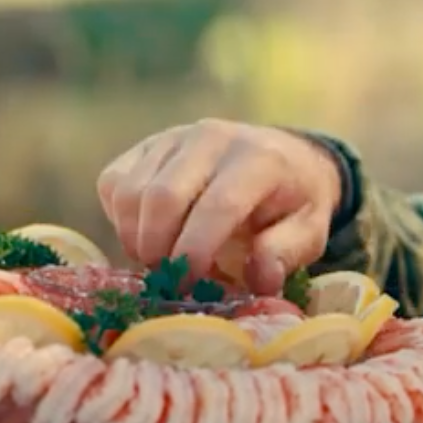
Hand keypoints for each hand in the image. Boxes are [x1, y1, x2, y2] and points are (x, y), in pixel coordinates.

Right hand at [97, 119, 343, 294]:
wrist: (283, 157)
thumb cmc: (294, 202)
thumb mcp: (310, 231)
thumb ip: (286, 253)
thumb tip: (260, 279)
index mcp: (259, 160)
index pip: (218, 204)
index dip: (196, 250)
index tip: (188, 285)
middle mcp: (213, 139)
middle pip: (163, 197)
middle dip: (158, 249)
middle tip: (169, 281)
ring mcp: (175, 137)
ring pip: (130, 192)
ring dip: (135, 238)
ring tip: (161, 261)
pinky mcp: (147, 145)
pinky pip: (112, 183)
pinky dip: (120, 219)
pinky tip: (149, 234)